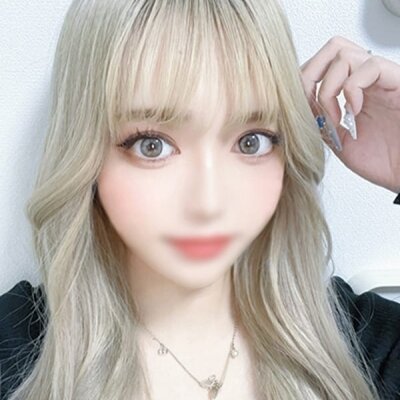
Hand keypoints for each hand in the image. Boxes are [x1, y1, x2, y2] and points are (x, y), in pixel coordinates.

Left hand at [301, 36, 399, 193]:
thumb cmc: (385, 161)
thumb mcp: (341, 142)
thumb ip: (321, 122)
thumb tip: (299, 109)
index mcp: (354, 92)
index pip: (324, 64)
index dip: (305, 80)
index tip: (302, 108)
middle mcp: (368, 82)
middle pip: (333, 48)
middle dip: (311, 74)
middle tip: (311, 103)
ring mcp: (383, 81)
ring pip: (345, 55)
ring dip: (329, 88)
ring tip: (335, 117)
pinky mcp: (399, 82)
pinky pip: (370, 67)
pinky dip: (353, 89)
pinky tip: (354, 111)